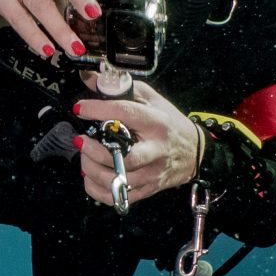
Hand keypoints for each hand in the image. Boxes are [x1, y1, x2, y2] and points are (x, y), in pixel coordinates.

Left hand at [73, 77, 200, 208]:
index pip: (125, 113)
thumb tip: (90, 78)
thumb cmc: (169, 123)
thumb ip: (121, 88)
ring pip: (117, 180)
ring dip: (92, 170)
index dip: (98, 110)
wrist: (195, 152)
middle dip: (96, 152)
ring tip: (84, 157)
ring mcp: (152, 173)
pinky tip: (91, 177)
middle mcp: (155, 150)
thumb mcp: (151, 99)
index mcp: (156, 123)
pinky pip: (118, 197)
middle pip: (124, 158)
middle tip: (81, 141)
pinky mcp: (148, 189)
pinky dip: (97, 190)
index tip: (80, 109)